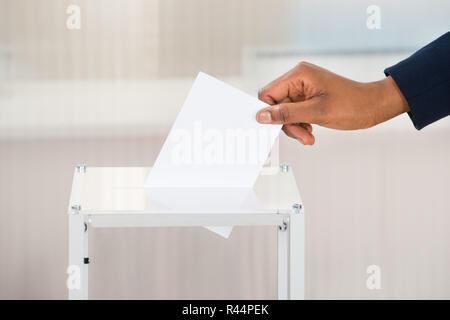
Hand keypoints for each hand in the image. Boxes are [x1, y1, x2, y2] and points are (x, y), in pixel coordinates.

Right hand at [256, 62, 409, 144]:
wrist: (374, 106)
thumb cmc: (353, 104)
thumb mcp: (317, 112)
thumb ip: (286, 114)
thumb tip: (262, 116)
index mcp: (299, 74)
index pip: (268, 93)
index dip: (269, 112)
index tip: (276, 128)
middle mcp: (298, 79)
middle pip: (276, 104)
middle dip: (287, 123)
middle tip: (301, 135)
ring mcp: (303, 89)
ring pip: (284, 112)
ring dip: (294, 127)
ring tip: (308, 136)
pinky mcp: (307, 98)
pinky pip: (294, 114)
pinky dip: (300, 125)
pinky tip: (310, 131)